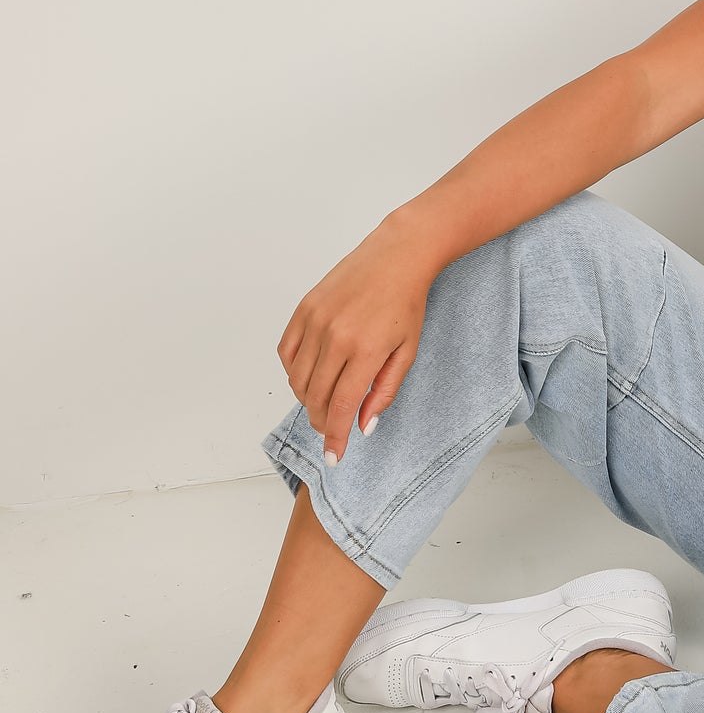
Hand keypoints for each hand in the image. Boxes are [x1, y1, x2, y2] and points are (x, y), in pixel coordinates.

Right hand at [276, 217, 436, 464]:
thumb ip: (384, 392)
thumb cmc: (407, 303)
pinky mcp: (304, 308)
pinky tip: (311, 376)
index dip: (334, 436)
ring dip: (307, 399)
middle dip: (322, 422)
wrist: (397, 256)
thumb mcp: (407, 352)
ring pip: (297, 378)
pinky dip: (294, 372)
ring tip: (324, 403)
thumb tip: (363, 425)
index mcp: (366, 349)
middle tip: (331, 430)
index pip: (341, 406)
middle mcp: (335, 336)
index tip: (333, 456)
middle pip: (316, 397)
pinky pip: (287, 353)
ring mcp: (316, 320)